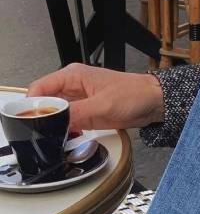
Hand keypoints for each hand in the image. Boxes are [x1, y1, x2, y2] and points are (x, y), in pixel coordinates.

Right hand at [27, 64, 163, 130]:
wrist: (154, 103)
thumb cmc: (134, 95)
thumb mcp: (103, 106)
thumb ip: (76, 114)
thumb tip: (54, 122)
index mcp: (72, 76)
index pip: (40, 88)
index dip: (32, 105)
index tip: (32, 121)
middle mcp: (72, 86)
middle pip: (45, 102)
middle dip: (43, 117)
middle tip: (44, 133)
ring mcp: (79, 100)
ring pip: (56, 113)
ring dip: (55, 125)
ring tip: (55, 136)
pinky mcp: (87, 112)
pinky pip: (69, 121)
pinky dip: (66, 129)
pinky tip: (67, 137)